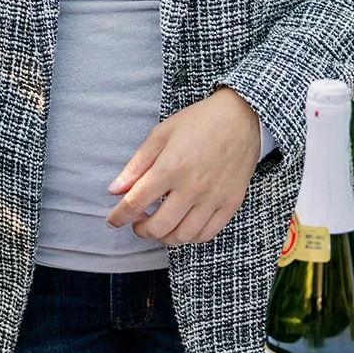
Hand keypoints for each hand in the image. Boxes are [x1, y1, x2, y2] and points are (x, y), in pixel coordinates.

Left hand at [104, 88, 261, 246]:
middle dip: (140, 230)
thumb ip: (137, 164)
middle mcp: (192, 186)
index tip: (112, 221)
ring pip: (181, 236)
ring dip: (163, 236)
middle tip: (137, 222)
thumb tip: (115, 190)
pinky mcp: (230, 203)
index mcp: (171, 166)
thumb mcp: (161, 134)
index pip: (135, 202)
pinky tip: (182, 225)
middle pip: (158, 226)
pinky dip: (189, 237)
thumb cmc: (198, 122)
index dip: (119, 216)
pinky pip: (206, 234)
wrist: (241, 116)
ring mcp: (213, 198)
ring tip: (159, 224)